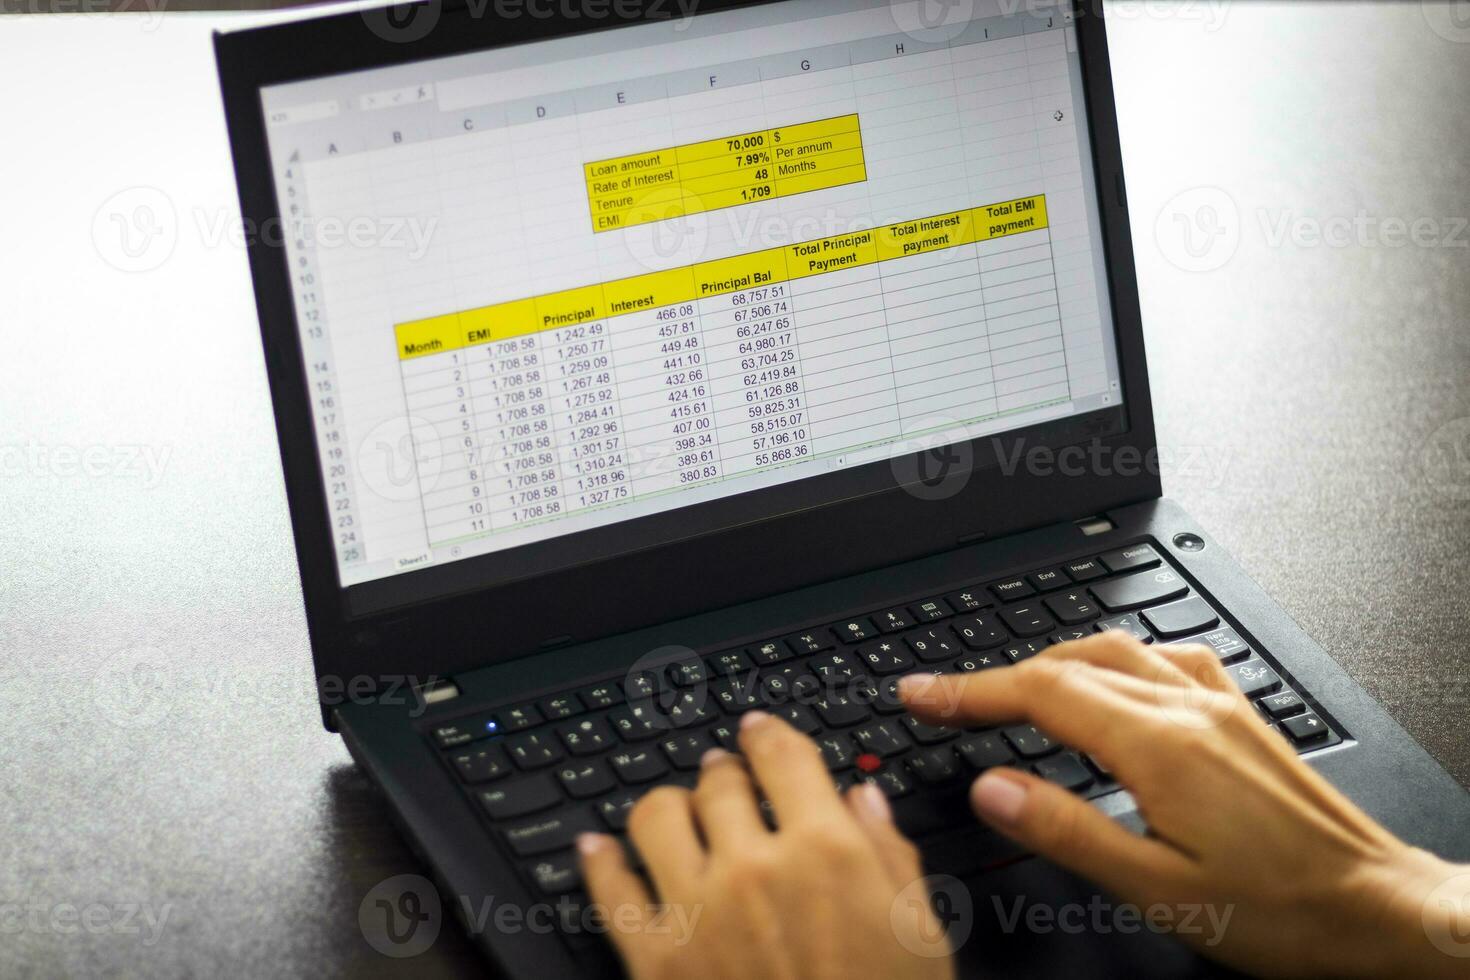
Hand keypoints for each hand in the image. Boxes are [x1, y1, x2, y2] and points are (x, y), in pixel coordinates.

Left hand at [578, 711, 954, 979]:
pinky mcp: (652, 958)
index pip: (784, 757)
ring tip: (673, 810)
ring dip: (667, 803)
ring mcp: (696, 909)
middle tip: (724, 774)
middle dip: (723, 769)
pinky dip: (598, 859)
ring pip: (656, 816)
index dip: (768, 733)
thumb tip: (863, 797)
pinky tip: (598, 847)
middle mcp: (754, 867)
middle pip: (719, 779)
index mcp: (827, 851)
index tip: (759, 731)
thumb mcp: (920, 937)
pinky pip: (608, 888)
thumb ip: (889, 854)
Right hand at [900, 632, 1469, 978]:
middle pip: (1069, 662)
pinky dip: (1113, 657)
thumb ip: (1067, 830)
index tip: (920, 692)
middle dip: (995, 674)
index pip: (1039, 693)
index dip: (969, 689)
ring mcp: (1219, 705)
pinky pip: (1165, 657)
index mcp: (1160, 746)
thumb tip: (994, 788)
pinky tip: (1110, 675)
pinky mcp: (1241, 715)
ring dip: (1048, 659)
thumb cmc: (1280, 912)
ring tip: (1006, 686)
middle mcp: (1189, 709)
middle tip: (943, 694)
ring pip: (1114, 648)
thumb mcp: (1158, 889)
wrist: (1378, 910)